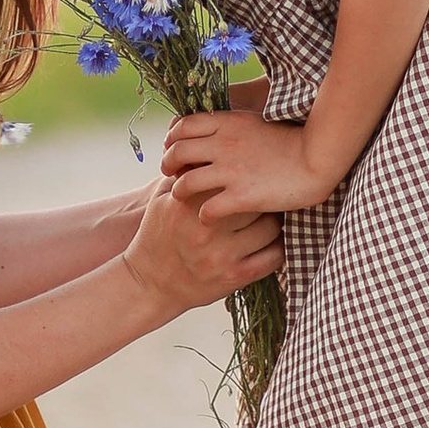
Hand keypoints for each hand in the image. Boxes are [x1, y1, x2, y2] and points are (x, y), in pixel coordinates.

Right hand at [121, 176, 284, 317]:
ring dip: (273, 220)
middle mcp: (206, 228)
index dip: (245, 172)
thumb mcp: (162, 199)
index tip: (253, 170)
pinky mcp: (234, 278)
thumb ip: (184, 173)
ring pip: (270, 228)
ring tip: (269, 215)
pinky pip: (273, 258)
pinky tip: (272, 240)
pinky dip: (278, 247)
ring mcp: (222, 255)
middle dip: (263, 194)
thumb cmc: (158, 234)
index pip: (229, 177)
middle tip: (267, 191)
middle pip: (254, 200)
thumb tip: (205, 145)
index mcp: (188, 203)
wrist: (150, 282)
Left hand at [159, 108, 333, 220]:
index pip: (183, 125)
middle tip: (170, 174)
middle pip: (177, 152)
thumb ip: (235, 126)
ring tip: (182, 198)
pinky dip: (202, 214)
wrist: (318, 158)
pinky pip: (207, 209)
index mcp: (228, 123)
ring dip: (179, 191)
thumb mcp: (258, 122)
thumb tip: (219, 129)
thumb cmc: (293, 141)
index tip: (173, 149)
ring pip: (186, 181)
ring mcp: (231, 170)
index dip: (172, 138)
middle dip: (167, 164)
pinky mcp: (241, 195)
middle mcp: (224, 144)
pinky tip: (207, 217)